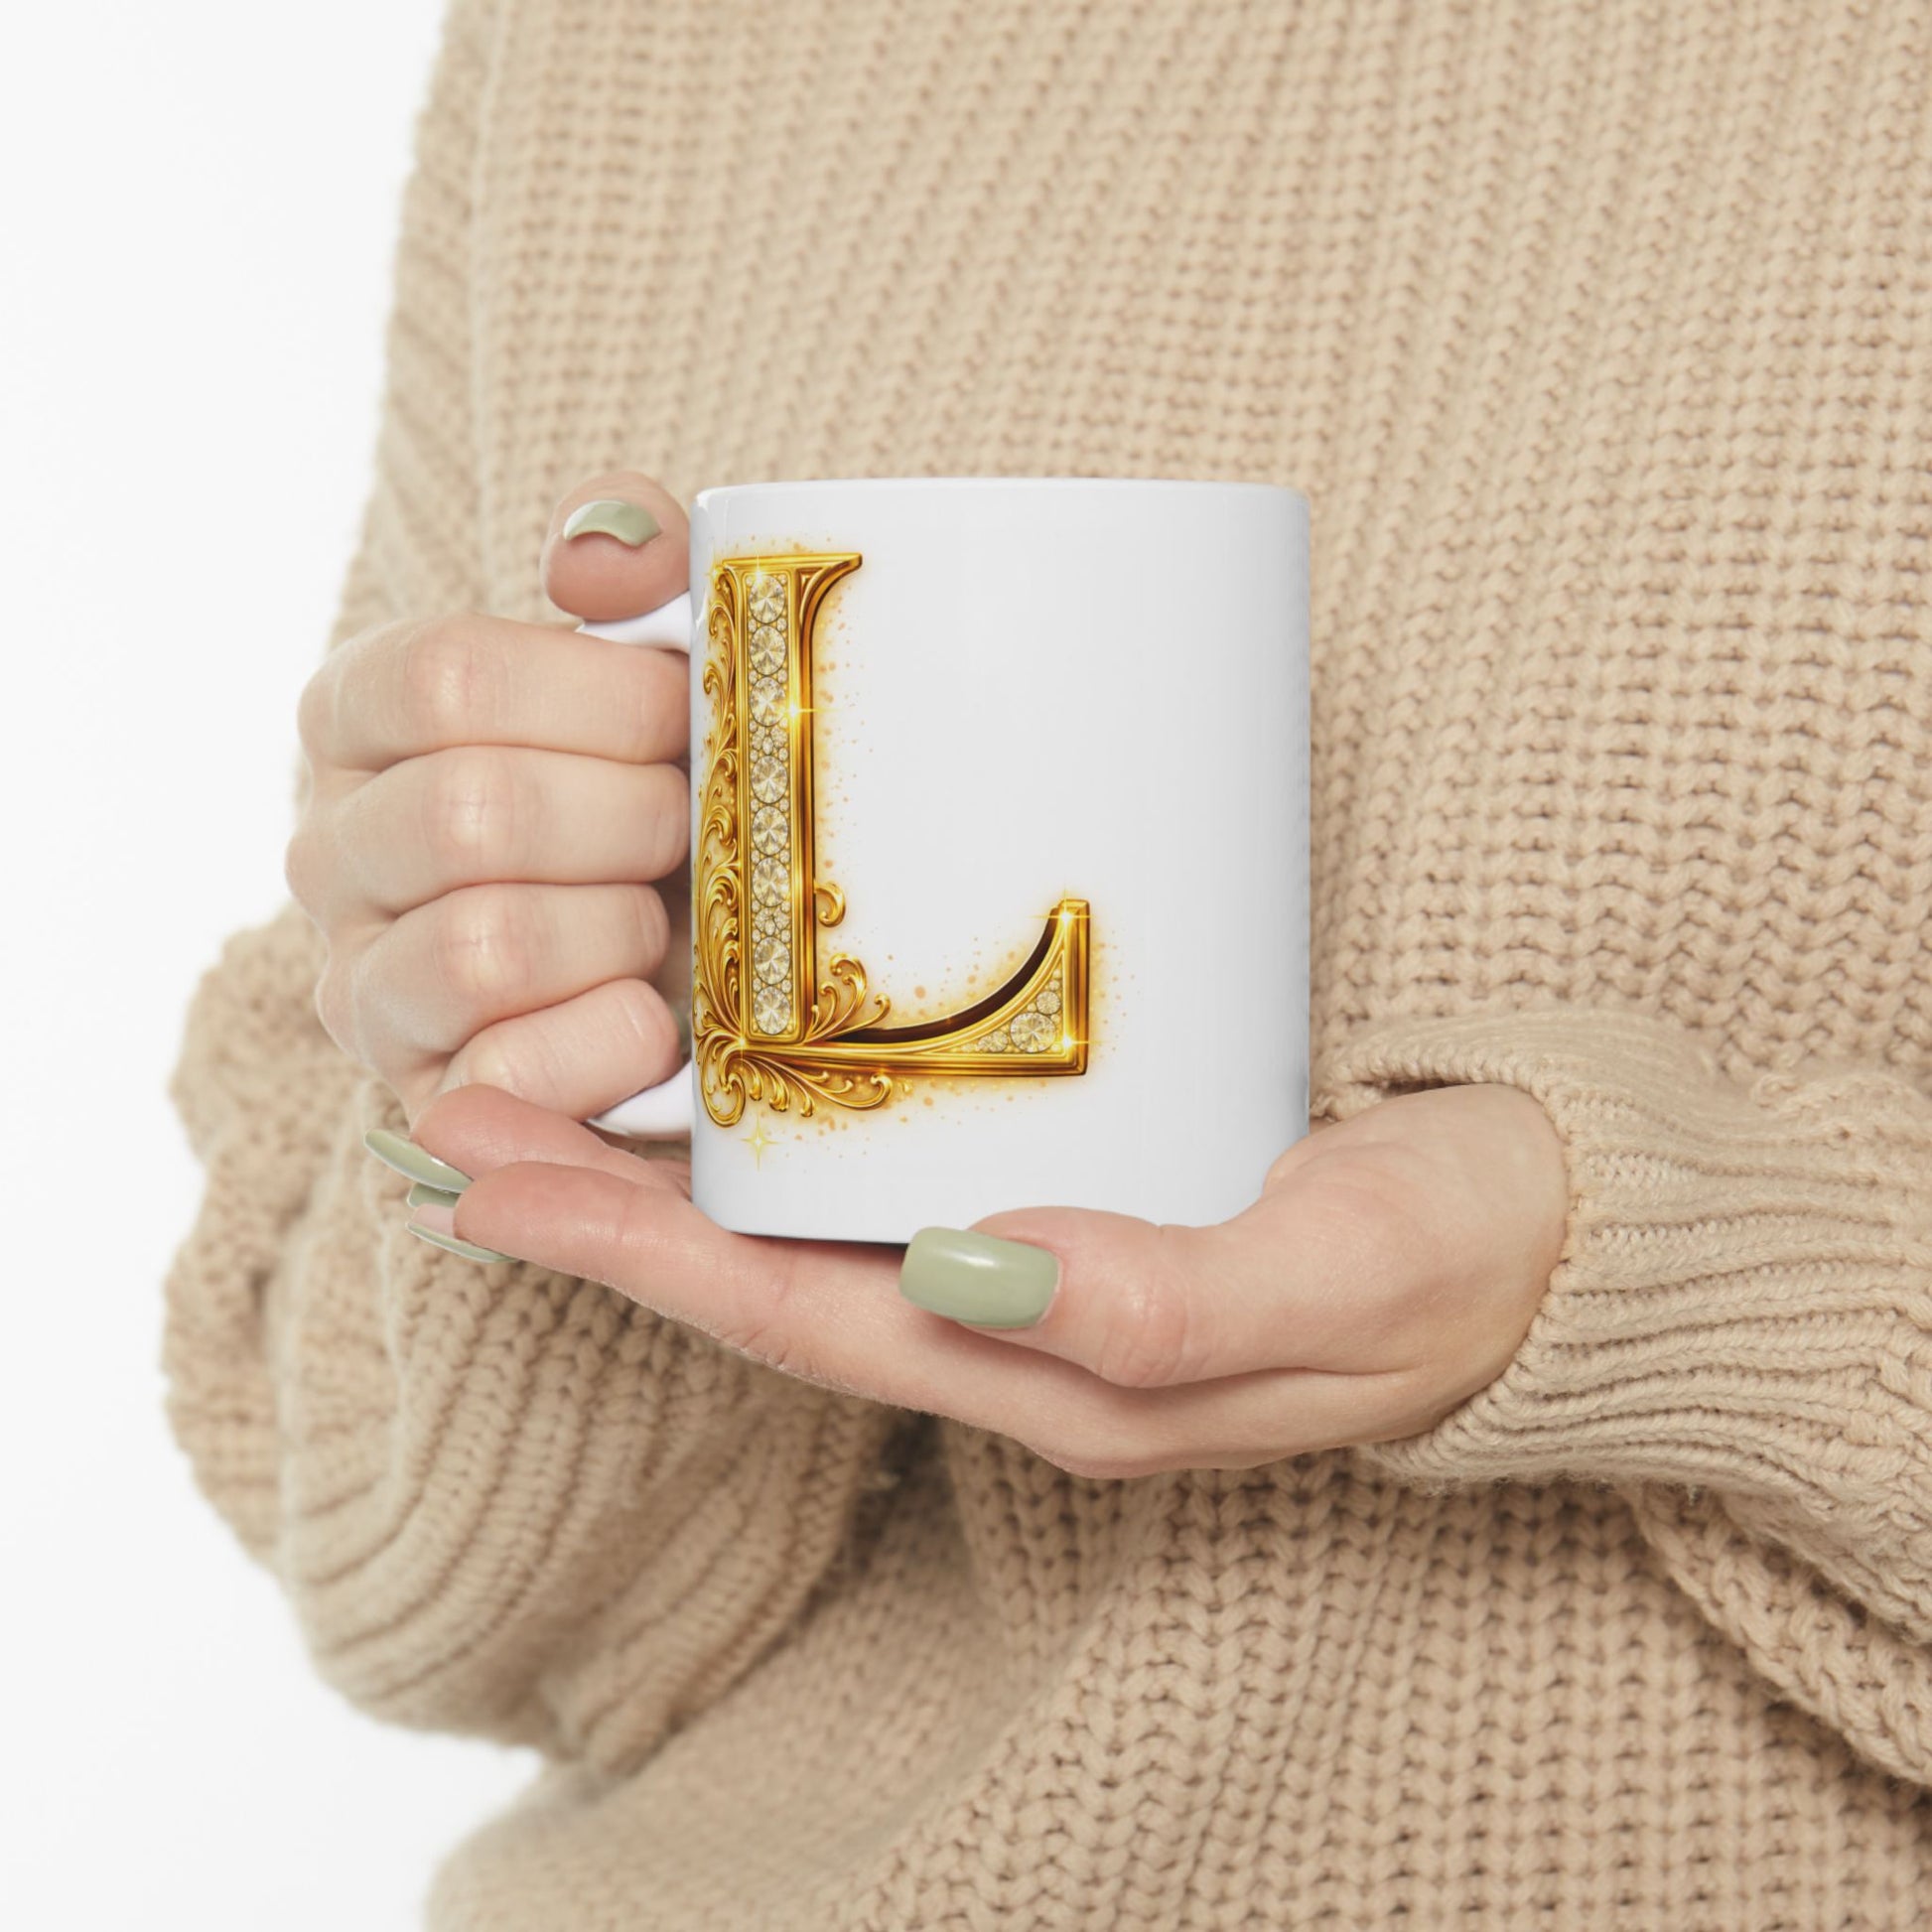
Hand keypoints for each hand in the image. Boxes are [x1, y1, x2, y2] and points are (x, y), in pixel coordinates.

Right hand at [287, 472, 692, 1123]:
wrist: (705, 955)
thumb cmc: (670, 787)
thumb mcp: (663, 659)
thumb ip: (636, 564)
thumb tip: (596, 554)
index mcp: (361, 716)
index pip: (443, 677)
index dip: (599, 698)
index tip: (682, 716)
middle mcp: (330, 850)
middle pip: (471, 814)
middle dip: (631, 820)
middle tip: (692, 827)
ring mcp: (364, 987)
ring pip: (483, 946)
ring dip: (622, 930)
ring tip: (666, 920)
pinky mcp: (426, 1100)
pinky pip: (509, 1076)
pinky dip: (614, 1041)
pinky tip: (657, 1016)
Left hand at [392, 1080, 1568, 1476]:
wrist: (1562, 1230)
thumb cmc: (1462, 1253)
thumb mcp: (1342, 1276)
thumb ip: (1168, 1299)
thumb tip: (971, 1276)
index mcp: (1057, 1372)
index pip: (799, 1319)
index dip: (634, 1255)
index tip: (486, 1175)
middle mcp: (1021, 1327)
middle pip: (769, 1274)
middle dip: (604, 1206)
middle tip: (454, 1110)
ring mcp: (1043, 1261)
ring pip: (816, 1224)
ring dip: (673, 1162)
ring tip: (543, 1075)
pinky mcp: (1082, 1181)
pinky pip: (897, 1169)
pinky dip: (790, 1122)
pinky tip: (738, 1057)